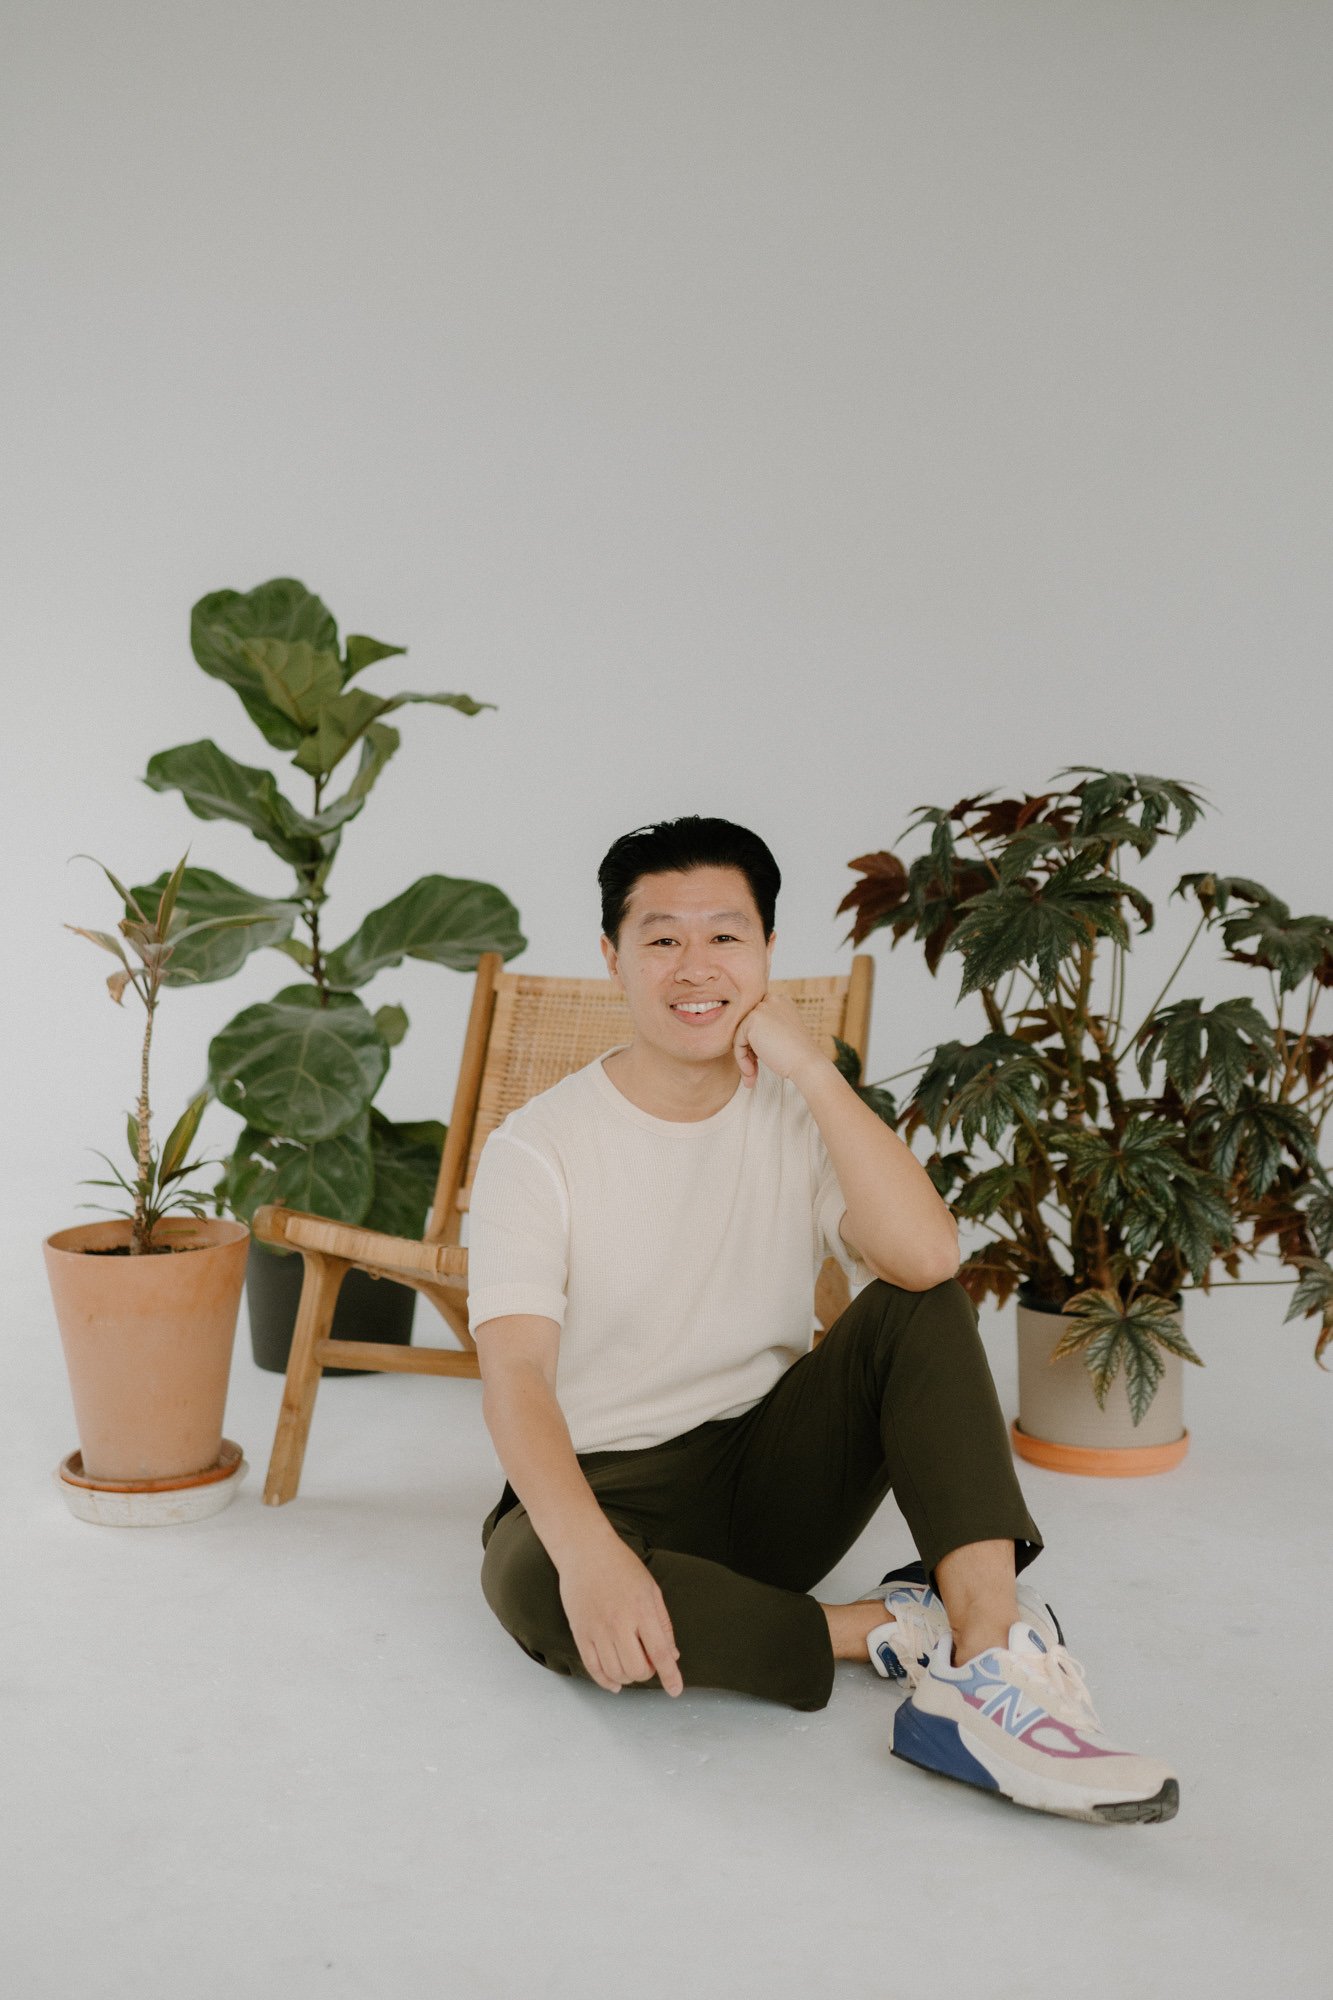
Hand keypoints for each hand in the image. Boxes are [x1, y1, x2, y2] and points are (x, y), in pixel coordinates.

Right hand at [558, 1529, 683, 1695]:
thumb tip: (672, 1655)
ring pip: (615, 1673)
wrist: (585, 1551)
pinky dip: (605, 1681)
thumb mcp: (651, 1589)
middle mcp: (619, 1623)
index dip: (670, 1676)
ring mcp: (597, 1630)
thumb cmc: (621, 1566)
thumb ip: (663, 1624)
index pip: (660, 1653)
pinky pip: (593, 1668)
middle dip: (647, 1673)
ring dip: (628, 1677)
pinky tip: (614, 1682)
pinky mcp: (580, 1633)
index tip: (675, 1690)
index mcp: (642, 1610)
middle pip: (637, 1669)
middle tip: (648, 1661)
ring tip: (631, 1664)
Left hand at [731, 991, 826, 1089]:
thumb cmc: (796, 1056)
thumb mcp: (780, 1035)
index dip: (754, 1042)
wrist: (807, 1063)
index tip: (758, 1061)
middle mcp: (771, 1000)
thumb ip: (764, 1030)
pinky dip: (742, 1060)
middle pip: (746, 1027)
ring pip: (740, 1035)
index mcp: (780, 1002)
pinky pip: (738, 1042)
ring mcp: (761, 1008)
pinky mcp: (752, 1020)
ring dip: (744, 1058)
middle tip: (752, 1071)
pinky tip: (751, 1072)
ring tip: (751, 1076)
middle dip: (747, 1051)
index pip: (756, 1020)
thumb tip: (741, 1039)